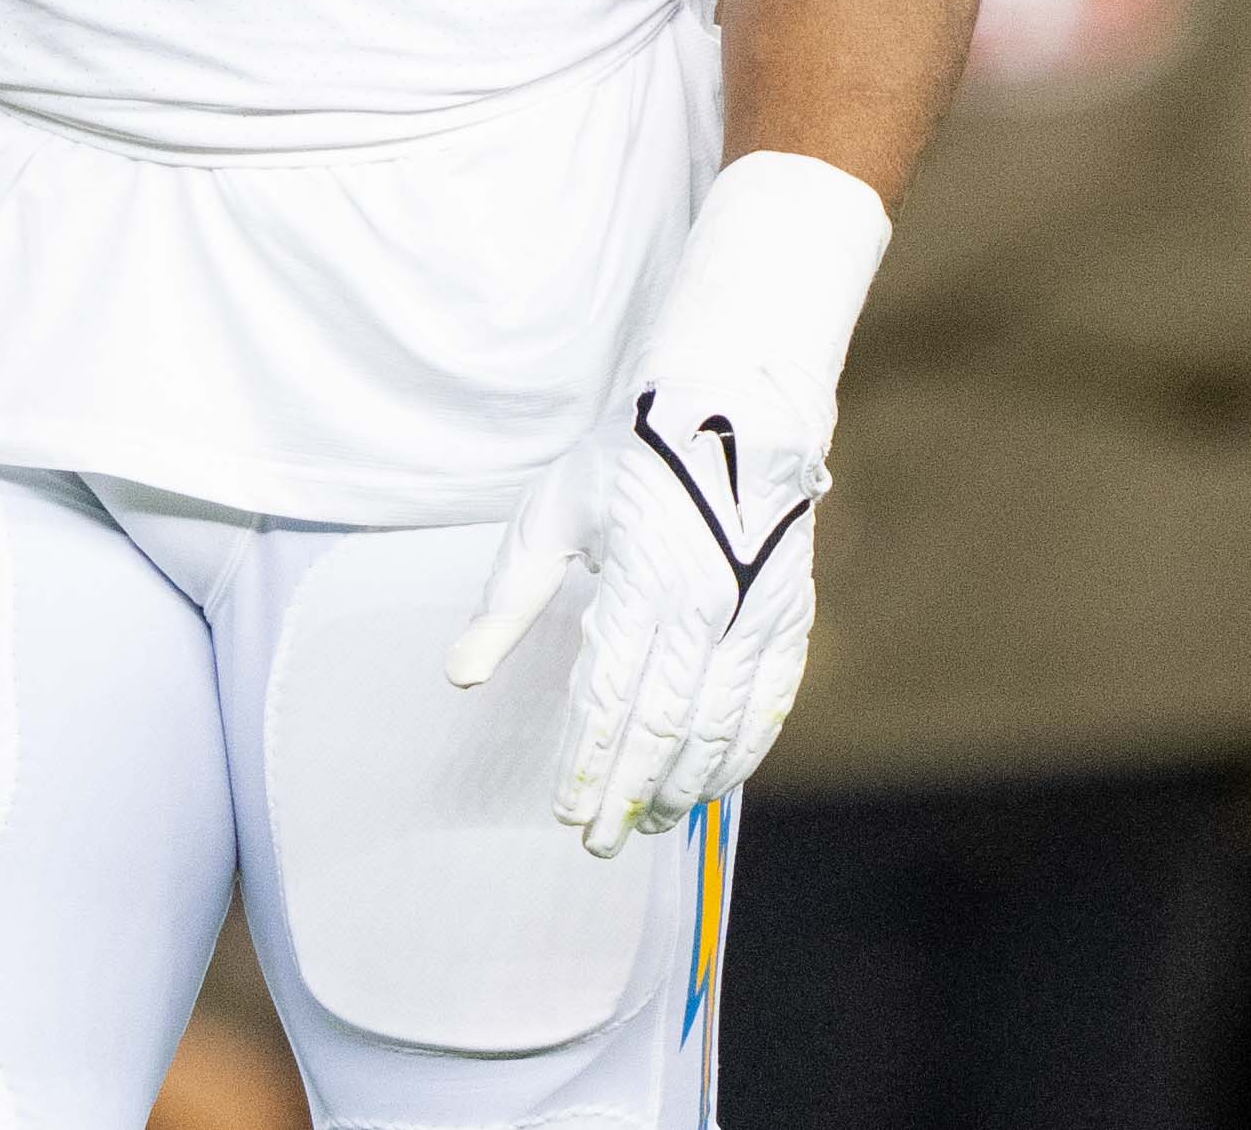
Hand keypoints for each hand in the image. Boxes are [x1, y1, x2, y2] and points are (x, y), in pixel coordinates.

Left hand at [449, 364, 831, 859]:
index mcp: (640, 581)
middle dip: (628, 793)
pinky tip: (715, 784)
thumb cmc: (629, 460)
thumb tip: (462, 673)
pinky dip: (742, 753)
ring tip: (651, 822)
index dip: (587, 765)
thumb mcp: (553, 512)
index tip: (564, 812)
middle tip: (599, 842)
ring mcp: (753, 616)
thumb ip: (509, 597)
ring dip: (684, 786)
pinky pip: (769, 705)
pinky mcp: (788, 618)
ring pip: (719, 726)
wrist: (733, 409)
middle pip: (662, 726)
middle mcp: (704, 606)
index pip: (607, 698)